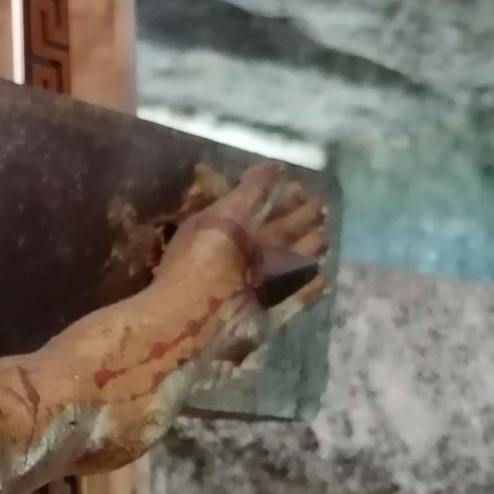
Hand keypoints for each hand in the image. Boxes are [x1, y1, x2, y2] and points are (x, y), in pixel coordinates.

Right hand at [164, 162, 328, 359]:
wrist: (186, 321)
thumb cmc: (177, 274)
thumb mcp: (187, 229)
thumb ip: (213, 210)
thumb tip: (227, 200)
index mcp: (243, 214)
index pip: (266, 181)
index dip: (270, 173)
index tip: (271, 172)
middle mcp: (272, 236)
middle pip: (303, 210)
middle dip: (304, 201)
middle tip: (304, 199)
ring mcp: (284, 268)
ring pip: (316, 243)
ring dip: (316, 233)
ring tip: (315, 230)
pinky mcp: (288, 299)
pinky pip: (314, 283)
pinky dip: (314, 275)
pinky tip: (312, 272)